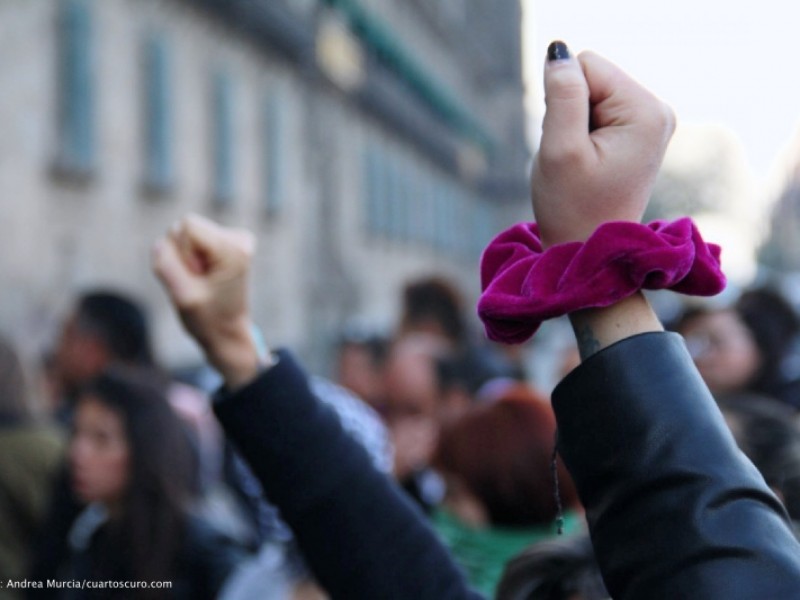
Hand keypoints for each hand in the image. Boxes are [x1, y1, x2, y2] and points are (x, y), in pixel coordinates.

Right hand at [152, 214, 268, 388]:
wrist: (228, 333)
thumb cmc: (208, 320)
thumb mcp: (183, 298)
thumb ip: (166, 267)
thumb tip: (159, 243)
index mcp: (234, 249)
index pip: (187, 225)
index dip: (180, 251)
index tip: (194, 276)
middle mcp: (238, 239)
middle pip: (185, 227)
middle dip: (182, 255)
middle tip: (197, 282)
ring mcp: (234, 239)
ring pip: (186, 234)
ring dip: (185, 259)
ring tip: (200, 282)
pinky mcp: (226, 244)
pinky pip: (191, 241)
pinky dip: (190, 260)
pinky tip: (203, 278)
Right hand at [532, 42, 675, 247]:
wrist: (591, 251)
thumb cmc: (573, 208)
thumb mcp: (560, 149)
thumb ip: (561, 95)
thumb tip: (558, 51)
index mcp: (645, 111)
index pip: (586, 66)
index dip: (562, 101)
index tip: (572, 144)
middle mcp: (657, 110)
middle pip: (591, 77)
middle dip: (570, 112)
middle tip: (576, 158)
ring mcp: (651, 122)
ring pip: (590, 94)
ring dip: (574, 125)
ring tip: (583, 163)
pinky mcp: (638, 132)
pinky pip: (596, 111)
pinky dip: (582, 133)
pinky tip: (589, 163)